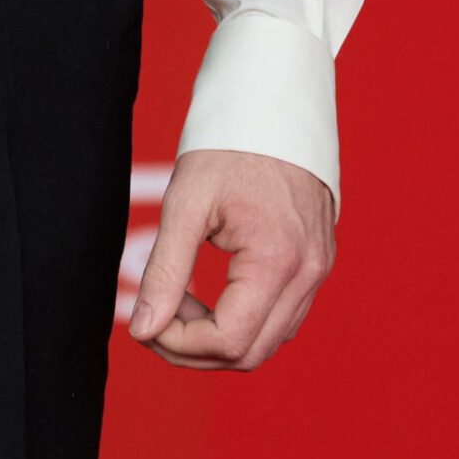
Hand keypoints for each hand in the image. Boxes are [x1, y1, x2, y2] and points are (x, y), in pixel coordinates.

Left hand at [127, 148, 333, 369]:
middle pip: (251, 354)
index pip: (229, 341)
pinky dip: (241, 320)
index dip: (180, 343)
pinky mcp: (315, 262)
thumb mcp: (186, 202)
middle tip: (152, 320)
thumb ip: (165, 270)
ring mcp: (317, 270)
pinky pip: (281, 317)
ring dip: (217, 338)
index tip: (144, 321)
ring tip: (177, 300)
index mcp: (279, 259)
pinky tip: (207, 295)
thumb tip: (141, 330)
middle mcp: (308, 273)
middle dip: (194, 349)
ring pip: (267, 341)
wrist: (273, 104)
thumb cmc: (228, 145)